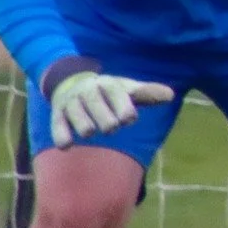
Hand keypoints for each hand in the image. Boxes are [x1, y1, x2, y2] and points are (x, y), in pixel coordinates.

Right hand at [47, 69, 173, 147]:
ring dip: (87, 128)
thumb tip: (171, 95)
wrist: (70, 82)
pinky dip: (62, 137)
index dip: (124, 110)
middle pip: (98, 110)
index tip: (129, 119)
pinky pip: (57, 127)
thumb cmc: (107, 93)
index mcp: (108, 84)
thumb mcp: (126, 90)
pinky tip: (68, 145)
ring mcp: (71, 102)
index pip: (117, 95)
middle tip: (110, 128)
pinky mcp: (57, 114)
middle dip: (107, 122)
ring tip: (90, 131)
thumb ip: (147, 94)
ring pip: (79, 120)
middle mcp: (88, 91)